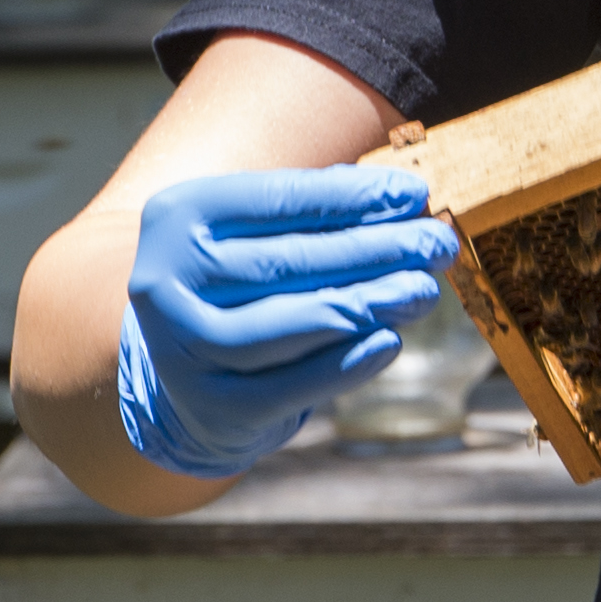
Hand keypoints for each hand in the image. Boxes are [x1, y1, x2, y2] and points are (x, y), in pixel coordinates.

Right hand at [113, 168, 462, 480]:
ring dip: (368, 303)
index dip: (353, 197)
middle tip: (436, 243)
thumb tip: (406, 203)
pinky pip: (292, 385)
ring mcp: (184, 349)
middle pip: (288, 261)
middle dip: (374, 250)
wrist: (184, 377)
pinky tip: (390, 341)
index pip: (278, 199)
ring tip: (423, 290)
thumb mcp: (259, 237)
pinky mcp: (214, 407)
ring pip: (292, 322)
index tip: (414, 194)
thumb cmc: (240, 286)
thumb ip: (321, 217)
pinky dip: (346, 363)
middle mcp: (165, 281)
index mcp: (177, 217)